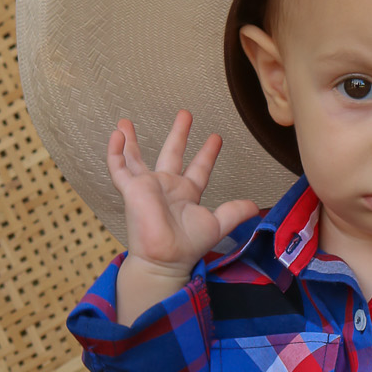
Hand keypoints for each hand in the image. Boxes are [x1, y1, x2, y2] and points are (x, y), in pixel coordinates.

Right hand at [108, 110, 256, 276]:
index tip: (216, 137)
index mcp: (187, 193)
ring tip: (125, 122)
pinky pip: (119, 168)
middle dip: (178, 133)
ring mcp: (147, 187)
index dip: (207, 153)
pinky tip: (116, 135)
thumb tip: (256, 207)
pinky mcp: (131, 189)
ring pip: (136, 158)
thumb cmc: (188, 245)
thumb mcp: (217, 225)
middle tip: (185, 113)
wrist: (165, 258)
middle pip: (172, 153)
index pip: (199, 168)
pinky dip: (115, 152)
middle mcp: (167, 187)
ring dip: (131, 140)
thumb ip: (234, 212)